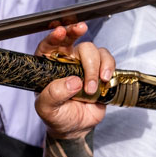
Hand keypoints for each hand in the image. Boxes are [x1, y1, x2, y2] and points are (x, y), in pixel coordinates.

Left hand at [34, 22, 113, 139]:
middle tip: (81, 29)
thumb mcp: (47, 109)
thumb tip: (73, 82)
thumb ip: (54, 95)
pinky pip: (107, 59)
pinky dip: (108, 67)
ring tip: (91, 88)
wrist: (75, 127)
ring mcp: (84, 64)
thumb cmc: (56, 115)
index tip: (60, 32)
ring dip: (94, 66)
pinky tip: (105, 80)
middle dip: (75, 31)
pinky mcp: (100, 71)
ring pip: (92, 49)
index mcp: (48, 66)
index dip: (54, 36)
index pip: (48, 46)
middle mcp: (65, 61)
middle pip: (71, 38)